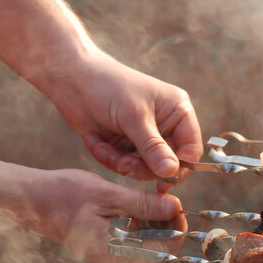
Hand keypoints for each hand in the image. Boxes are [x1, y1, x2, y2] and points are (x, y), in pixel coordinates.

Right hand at [14, 168, 186, 262]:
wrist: (25, 196)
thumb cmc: (61, 194)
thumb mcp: (107, 195)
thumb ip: (143, 204)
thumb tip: (175, 207)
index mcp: (114, 250)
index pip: (163, 250)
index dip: (176, 228)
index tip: (176, 204)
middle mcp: (111, 255)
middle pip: (155, 246)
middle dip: (166, 222)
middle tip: (164, 196)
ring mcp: (105, 248)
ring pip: (143, 239)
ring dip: (153, 218)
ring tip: (148, 195)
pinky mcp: (99, 238)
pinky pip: (128, 233)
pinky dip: (138, 217)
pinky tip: (134, 200)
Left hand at [49, 51, 202, 185]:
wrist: (72, 79)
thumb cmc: (108, 87)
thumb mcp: (133, 117)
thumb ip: (153, 147)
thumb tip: (172, 172)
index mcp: (178, 111)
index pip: (191, 149)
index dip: (181, 168)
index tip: (163, 183)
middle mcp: (166, 126)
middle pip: (167, 164)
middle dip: (142, 167)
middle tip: (122, 164)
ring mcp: (146, 137)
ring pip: (145, 169)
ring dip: (122, 164)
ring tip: (103, 148)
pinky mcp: (126, 145)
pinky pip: (125, 165)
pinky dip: (109, 158)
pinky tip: (95, 142)